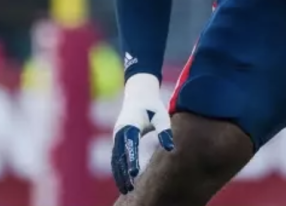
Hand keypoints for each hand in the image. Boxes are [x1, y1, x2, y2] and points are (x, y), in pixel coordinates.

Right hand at [111, 74, 174, 193]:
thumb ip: (164, 131)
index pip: (130, 145)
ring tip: (126, 190)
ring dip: (119, 174)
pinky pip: (116, 157)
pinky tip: (123, 181)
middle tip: (129, 188)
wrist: (138, 95)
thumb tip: (170, 148)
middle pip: (119, 155)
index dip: (131, 160)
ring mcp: (117, 136)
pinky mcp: (118, 139)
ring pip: (115, 158)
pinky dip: (118, 169)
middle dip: (122, 173)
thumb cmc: (152, 107)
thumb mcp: (161, 116)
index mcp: (130, 124)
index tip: (133, 174)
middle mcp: (120, 131)